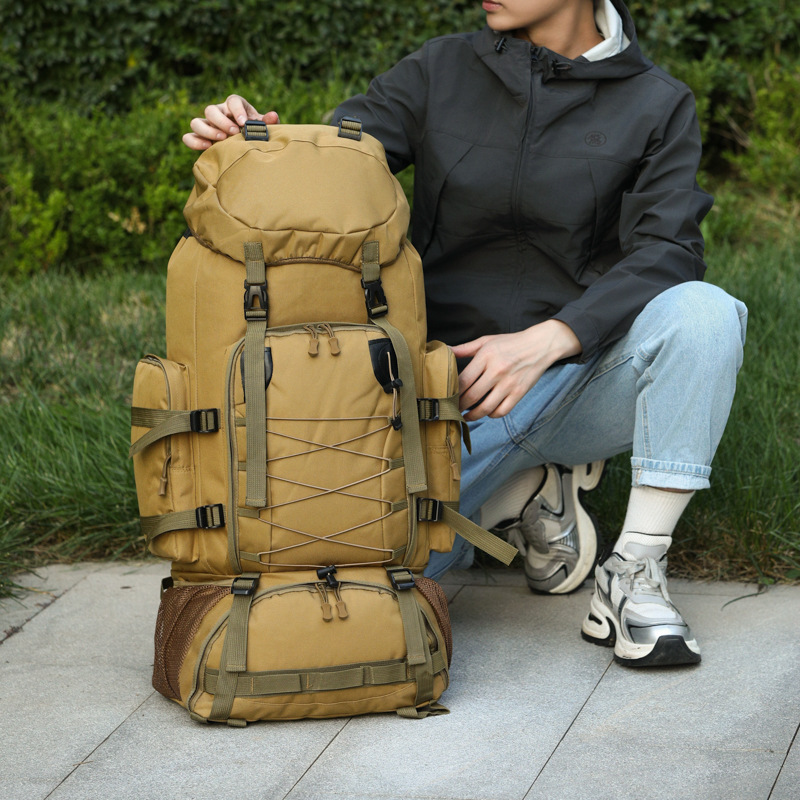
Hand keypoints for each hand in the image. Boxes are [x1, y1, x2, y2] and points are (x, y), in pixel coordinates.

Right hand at [182, 95, 279, 149]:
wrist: (248, 148)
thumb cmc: (256, 134)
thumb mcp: (264, 129)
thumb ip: (268, 123)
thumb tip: (273, 116)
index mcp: (235, 107)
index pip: (232, 101)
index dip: (237, 110)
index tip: (244, 123)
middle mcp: (218, 113)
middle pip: (211, 109)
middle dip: (222, 121)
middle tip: (234, 133)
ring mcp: (207, 126)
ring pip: (196, 121)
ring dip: (207, 130)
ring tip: (222, 140)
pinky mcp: (200, 139)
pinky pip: (189, 137)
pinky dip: (194, 141)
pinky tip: (208, 147)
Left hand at [451, 320, 580, 420]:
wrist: (540, 345)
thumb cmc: (510, 342)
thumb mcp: (487, 341)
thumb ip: (465, 348)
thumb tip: (445, 351)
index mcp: (486, 356)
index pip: (463, 380)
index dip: (452, 392)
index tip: (447, 397)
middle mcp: (497, 370)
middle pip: (471, 396)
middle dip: (459, 407)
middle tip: (453, 410)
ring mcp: (509, 383)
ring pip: (486, 408)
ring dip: (473, 416)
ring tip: (466, 416)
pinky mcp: (519, 392)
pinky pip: (502, 411)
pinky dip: (492, 415)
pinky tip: (486, 412)